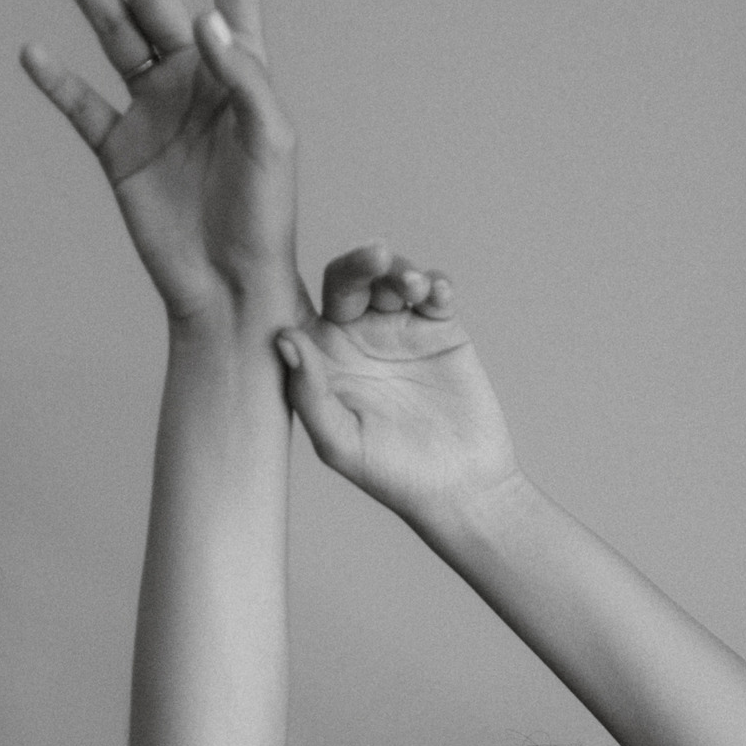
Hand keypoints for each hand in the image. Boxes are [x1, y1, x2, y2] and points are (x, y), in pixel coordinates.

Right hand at [20, 0, 307, 335]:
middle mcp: (191, 79)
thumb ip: (244, 76)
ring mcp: (152, 111)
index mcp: (237, 69)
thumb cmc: (265, 220)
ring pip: (111, 33)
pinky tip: (34, 50)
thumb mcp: (271, 143)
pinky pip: (81, 105)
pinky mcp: (120, 151)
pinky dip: (55, 80)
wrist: (231, 290)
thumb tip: (205, 18)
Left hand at [273, 247, 523, 532]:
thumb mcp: (340, 443)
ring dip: (399, 269)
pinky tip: (437, 295)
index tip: (328, 279)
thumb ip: (308, 393)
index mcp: (324, 362)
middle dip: (361, 263)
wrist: (462, 489)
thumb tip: (284, 338)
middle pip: (348, 281)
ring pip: (391, 278)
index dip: (309, 284)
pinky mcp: (441, 331)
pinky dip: (435, 284)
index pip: (305, 306)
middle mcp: (357, 340)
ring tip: (414, 286)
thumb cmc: (392, 476)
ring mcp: (399, 332)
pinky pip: (434, 292)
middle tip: (379, 257)